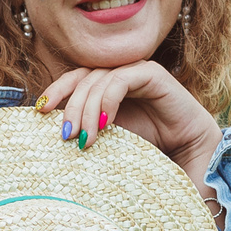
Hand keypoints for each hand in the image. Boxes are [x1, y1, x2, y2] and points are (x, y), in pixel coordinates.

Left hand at [36, 61, 221, 184]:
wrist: (190, 159)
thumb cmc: (149, 154)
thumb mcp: (107, 143)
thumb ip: (85, 132)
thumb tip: (49, 135)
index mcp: (106, 88)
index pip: (73, 80)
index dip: (55, 91)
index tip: (40, 111)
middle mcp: (119, 76)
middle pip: (82, 77)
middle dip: (69, 105)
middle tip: (65, 134)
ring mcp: (136, 72)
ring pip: (99, 79)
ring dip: (87, 108)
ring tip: (85, 138)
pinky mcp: (153, 75)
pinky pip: (121, 79)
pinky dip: (107, 100)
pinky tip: (104, 124)